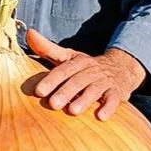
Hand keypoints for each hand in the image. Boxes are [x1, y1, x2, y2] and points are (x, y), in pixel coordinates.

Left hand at [26, 29, 145, 119]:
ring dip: (84, 100)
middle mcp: (92, 70)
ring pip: (95, 90)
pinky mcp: (118, 93)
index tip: (39, 91)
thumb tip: (29, 33)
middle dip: (65, 92)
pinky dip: (108, 108)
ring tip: (73, 111)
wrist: (121, 68)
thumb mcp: (69, 56)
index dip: (51, 80)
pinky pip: (114, 100)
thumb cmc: (87, 67)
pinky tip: (100, 117)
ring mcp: (106, 81)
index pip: (63, 70)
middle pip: (78, 81)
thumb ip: (47, 48)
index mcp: (78, 62)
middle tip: (53, 105)